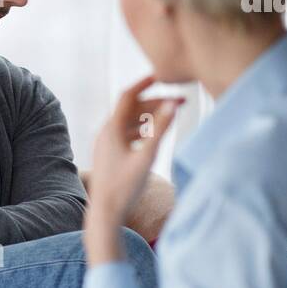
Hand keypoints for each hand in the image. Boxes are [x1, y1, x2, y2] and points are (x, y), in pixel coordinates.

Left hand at [85, 76, 180, 262]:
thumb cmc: (125, 187)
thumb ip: (162, 129)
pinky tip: (156, 133)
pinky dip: (143, 128)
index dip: (145, 83)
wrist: (105, 213)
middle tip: (181, 102)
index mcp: (112, 129)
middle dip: (156, 102)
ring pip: (130, 121)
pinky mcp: (110, 154)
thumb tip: (174, 103)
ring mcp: (106, 143)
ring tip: (172, 114)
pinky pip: (127, 133)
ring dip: (150, 115)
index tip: (162, 74)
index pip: (128, 96)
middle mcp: (106, 133)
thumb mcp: (148, 156)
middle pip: (132, 108)